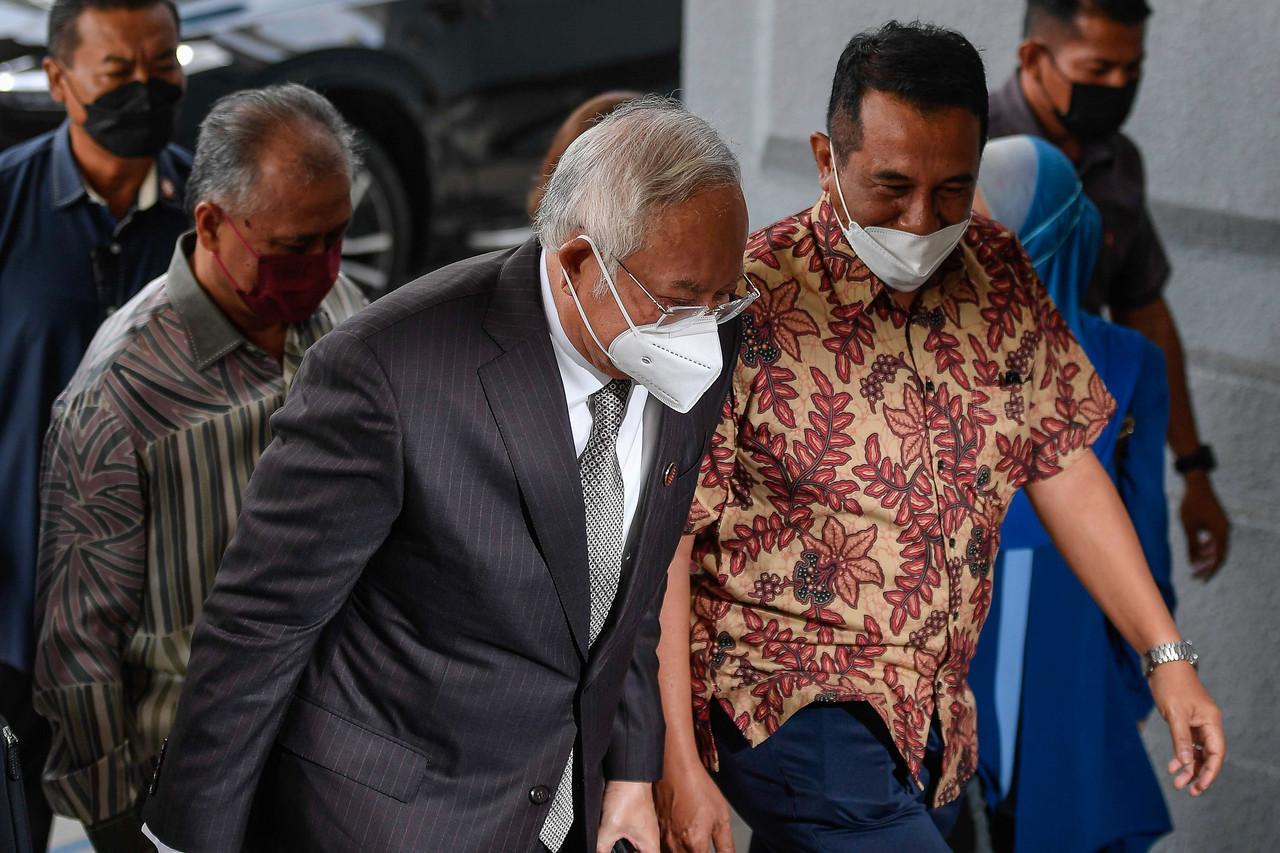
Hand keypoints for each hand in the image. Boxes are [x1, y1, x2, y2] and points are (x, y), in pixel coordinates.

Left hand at [598, 780, 659, 852]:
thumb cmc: (628, 797)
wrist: (629, 773)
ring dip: (623, 849)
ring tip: (611, 847)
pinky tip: (610, 838)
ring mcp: (642, 828)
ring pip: (634, 848)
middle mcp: (649, 838)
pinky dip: (621, 841)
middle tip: (614, 850)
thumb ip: (602, 847)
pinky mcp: (635, 819)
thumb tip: (596, 852)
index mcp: (650, 845)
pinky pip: (630, 837)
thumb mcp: (610, 827)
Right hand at [655, 757, 735, 852]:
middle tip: (700, 848)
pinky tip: (678, 842)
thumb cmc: (698, 788)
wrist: (675, 768)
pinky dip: (669, 849)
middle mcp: (675, 844)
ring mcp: (662, 837)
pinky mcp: (654, 830)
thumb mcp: (721, 817)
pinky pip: (660, 848)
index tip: (707, 851)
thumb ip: (725, 845)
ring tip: (690, 845)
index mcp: (694, 844)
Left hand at [1149, 661, 1224, 795]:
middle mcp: (1208, 723)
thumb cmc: (1171, 684)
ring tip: (1177, 782)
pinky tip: (1173, 766)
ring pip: (1197, 750)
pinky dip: (1181, 754)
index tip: (1200, 787)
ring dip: (1188, 766)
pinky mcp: (1185, 719)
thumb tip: (1187, 763)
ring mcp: (1197, 722)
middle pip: (1208, 755)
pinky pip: (1187, 742)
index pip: (1217, 753)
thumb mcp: (1175, 713)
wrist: (1163, 662)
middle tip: (1187, 789)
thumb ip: (1181, 739)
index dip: (1210, 772)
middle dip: (1198, 773)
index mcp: (1211, 721)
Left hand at [1180, 472, 1229, 578]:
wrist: (1197, 484)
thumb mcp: (1189, 527)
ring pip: (1216, 547)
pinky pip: (1214, 539)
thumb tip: (1193, 563)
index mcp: (1221, 532)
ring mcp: (1222, 526)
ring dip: (1206, 557)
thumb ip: (1191, 545)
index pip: (1218, 558)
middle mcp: (1225, 530)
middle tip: (1196, 576)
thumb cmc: (1191, 505)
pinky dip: (1206, 547)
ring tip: (1194, 565)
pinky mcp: (1217, 522)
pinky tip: (1197, 551)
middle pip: (1219, 554)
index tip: (1201, 580)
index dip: (1210, 570)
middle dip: (1207, 566)